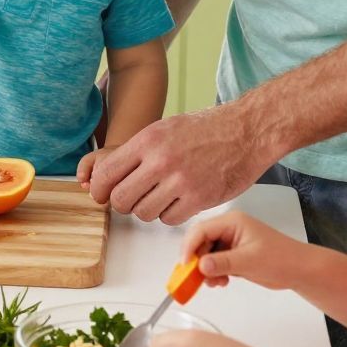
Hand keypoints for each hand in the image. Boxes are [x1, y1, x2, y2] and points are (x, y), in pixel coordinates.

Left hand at [77, 103, 268, 223]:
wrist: (247, 131)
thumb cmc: (207, 129)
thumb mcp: (165, 128)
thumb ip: (137, 152)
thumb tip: (107, 176)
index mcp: (148, 140)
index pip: (106, 174)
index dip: (99, 189)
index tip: (102, 194)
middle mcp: (161, 161)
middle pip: (121, 200)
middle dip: (122, 203)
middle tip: (132, 198)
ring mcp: (181, 181)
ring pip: (143, 213)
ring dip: (147, 210)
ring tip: (160, 197)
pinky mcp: (199, 199)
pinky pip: (168, 219)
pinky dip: (170, 214)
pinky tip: (178, 201)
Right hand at [182, 210, 304, 291]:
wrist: (299, 270)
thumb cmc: (280, 259)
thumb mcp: (249, 261)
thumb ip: (222, 263)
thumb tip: (199, 266)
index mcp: (231, 222)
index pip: (201, 230)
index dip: (189, 247)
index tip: (185, 266)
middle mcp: (228, 229)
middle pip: (200, 242)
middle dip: (196, 260)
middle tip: (196, 279)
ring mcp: (231, 242)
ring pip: (206, 254)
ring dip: (205, 270)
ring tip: (214, 283)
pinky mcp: (234, 255)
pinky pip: (215, 262)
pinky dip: (214, 273)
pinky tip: (221, 282)